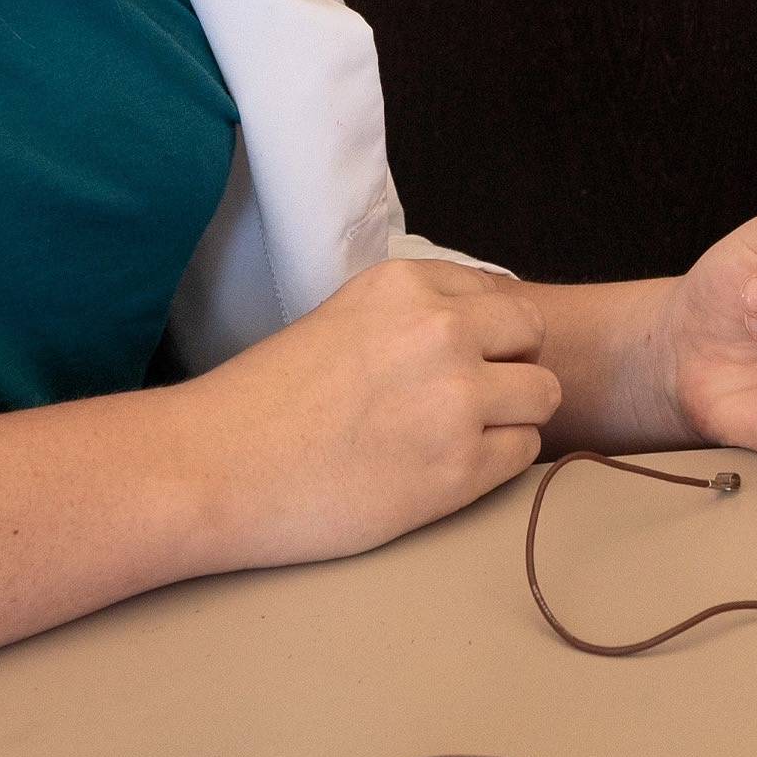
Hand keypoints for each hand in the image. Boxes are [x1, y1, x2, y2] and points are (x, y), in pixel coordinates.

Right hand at [182, 259, 561, 566]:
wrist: (215, 467)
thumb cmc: (264, 401)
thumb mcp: (343, 318)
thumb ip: (410, 316)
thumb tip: (479, 329)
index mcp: (407, 285)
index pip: (498, 294)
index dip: (485, 332)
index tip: (455, 361)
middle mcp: (441, 331)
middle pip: (532, 337)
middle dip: (510, 366)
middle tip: (467, 400)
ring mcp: (456, 401)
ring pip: (542, 397)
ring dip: (512, 416)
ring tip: (459, 437)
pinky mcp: (458, 470)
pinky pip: (522, 455)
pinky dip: (496, 463)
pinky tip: (445, 469)